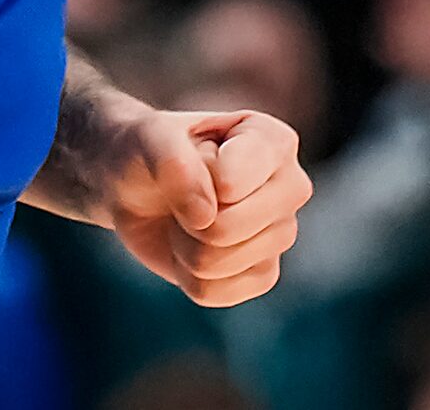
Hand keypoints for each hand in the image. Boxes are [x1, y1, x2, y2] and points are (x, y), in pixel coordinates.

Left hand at [99, 107, 312, 306]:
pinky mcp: (264, 274)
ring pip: (218, 263)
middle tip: (184, 196)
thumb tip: (206, 217)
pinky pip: (214, 292)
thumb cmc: (151, 152)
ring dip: (184, 246)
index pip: (230, 183)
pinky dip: (186, 276)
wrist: (138, 188)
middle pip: (230, 228)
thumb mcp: (148, 137)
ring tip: (187, 218)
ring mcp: (282, 233)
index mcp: (274, 141)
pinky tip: (192, 246)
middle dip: (187, 219)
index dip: (193, 180)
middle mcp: (291, 186)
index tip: (190, 158)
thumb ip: (173, 162)